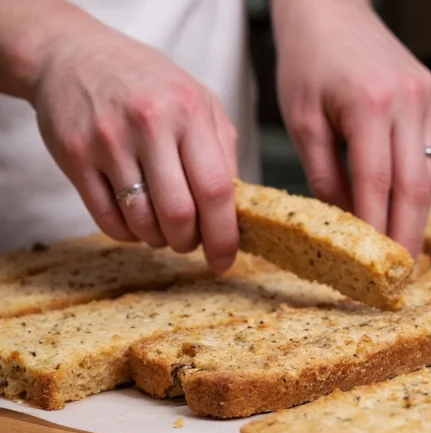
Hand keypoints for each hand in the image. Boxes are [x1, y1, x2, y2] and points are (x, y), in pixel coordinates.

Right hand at [29, 20, 239, 270]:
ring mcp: (108, 141)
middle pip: (179, 213)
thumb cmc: (149, 84)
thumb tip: (238, 209)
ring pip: (142, 221)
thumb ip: (223, 151)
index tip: (225, 259)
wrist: (73, 54)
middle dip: (189, 241)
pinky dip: (127, 233)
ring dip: (158, 239)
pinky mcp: (74, 156)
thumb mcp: (199, 101)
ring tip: (163, 228)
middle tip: (191, 241)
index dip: (224, 234)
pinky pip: (106, 218)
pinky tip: (135, 221)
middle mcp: (149, 124)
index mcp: (189, 112)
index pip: (215, 189)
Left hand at [273, 0, 430, 256]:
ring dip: (418, 215)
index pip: (377, 182)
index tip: (373, 264)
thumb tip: (344, 222)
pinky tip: (407, 210)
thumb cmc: (307, 60)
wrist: (331, 10)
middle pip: (416, 185)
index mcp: (370, 104)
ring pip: (430, 174)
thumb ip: (324, 175)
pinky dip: (419, 187)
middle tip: (400, 272)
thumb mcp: (303, 120)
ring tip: (404, 249)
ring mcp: (426, 99)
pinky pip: (430, 154)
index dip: (377, 228)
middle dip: (408, 233)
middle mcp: (407, 101)